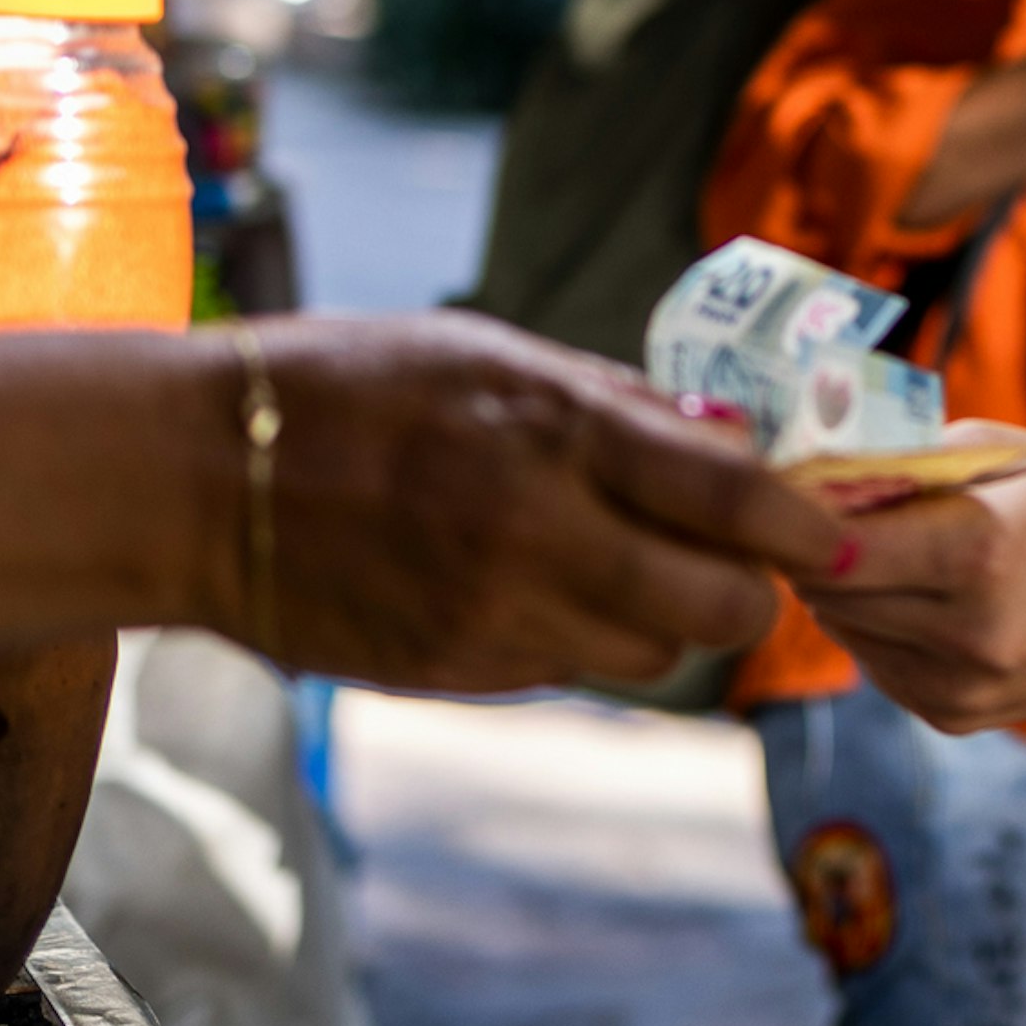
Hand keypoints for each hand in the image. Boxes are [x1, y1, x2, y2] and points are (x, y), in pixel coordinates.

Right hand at [268, 313, 849, 695]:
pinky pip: (569, 671)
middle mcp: (537, 533)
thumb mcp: (485, 352)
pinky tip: (539, 588)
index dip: (805, 526)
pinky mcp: (456, 673)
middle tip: (739, 561)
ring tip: (630, 568)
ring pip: (653, 655)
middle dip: (748, 589)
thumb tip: (723, 441)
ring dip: (667, 621)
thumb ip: (611, 404)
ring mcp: (496, 617)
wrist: (191, 477)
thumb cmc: (342, 387)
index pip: (732, 499)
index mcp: (552, 430)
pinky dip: (583, 639)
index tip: (834, 532)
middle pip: (718, 606)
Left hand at [797, 431, 1025, 731]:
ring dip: (841, 589)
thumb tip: (816, 468)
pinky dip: (876, 627)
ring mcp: (962, 687)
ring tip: (884, 547)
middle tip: (819, 507)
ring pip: (842, 630)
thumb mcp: (1012, 451)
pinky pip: (874, 664)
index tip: (790, 483)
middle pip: (825, 591)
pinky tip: (920, 595)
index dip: (797, 513)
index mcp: (978, 552)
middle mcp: (967, 633)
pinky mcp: (956, 718)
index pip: (832, 543)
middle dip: (809, 548)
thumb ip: (911, 457)